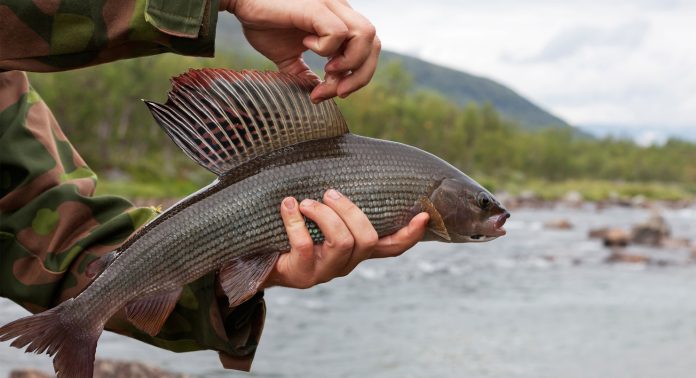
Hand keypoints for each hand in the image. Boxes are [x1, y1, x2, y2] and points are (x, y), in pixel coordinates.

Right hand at [219, 0, 380, 102]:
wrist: (239, 0)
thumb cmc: (262, 21)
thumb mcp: (287, 55)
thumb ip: (303, 72)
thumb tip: (314, 92)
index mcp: (339, 20)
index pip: (369, 49)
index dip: (357, 76)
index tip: (331, 92)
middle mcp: (340, 9)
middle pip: (375, 44)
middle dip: (360, 75)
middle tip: (336, 91)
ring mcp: (330, 5)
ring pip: (366, 36)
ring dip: (350, 63)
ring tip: (328, 70)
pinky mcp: (315, 6)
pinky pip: (338, 32)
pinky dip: (327, 48)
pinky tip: (306, 46)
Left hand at [262, 189, 428, 288]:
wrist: (261, 259)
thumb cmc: (294, 229)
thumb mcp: (320, 218)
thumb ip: (337, 202)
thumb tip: (345, 150)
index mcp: (357, 250)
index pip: (392, 247)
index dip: (410, 234)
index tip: (423, 214)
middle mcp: (347, 263)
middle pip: (366, 238)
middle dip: (349, 210)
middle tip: (329, 193)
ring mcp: (326, 272)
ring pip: (342, 242)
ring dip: (324, 215)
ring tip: (305, 201)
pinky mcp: (303, 275)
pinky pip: (304, 245)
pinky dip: (295, 221)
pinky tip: (287, 205)